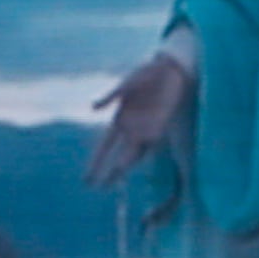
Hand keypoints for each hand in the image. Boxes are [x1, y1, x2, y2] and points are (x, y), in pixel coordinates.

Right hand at [84, 49, 193, 188]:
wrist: (170, 70)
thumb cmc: (145, 74)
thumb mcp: (126, 84)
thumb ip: (110, 96)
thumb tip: (92, 108)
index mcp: (119, 119)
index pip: (105, 146)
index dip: (96, 161)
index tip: (88, 175)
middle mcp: (131, 129)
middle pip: (118, 155)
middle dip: (110, 171)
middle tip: (101, 187)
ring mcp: (146, 129)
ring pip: (134, 154)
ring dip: (126, 166)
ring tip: (115, 179)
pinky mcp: (161, 127)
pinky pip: (153, 144)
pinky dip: (146, 154)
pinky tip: (138, 164)